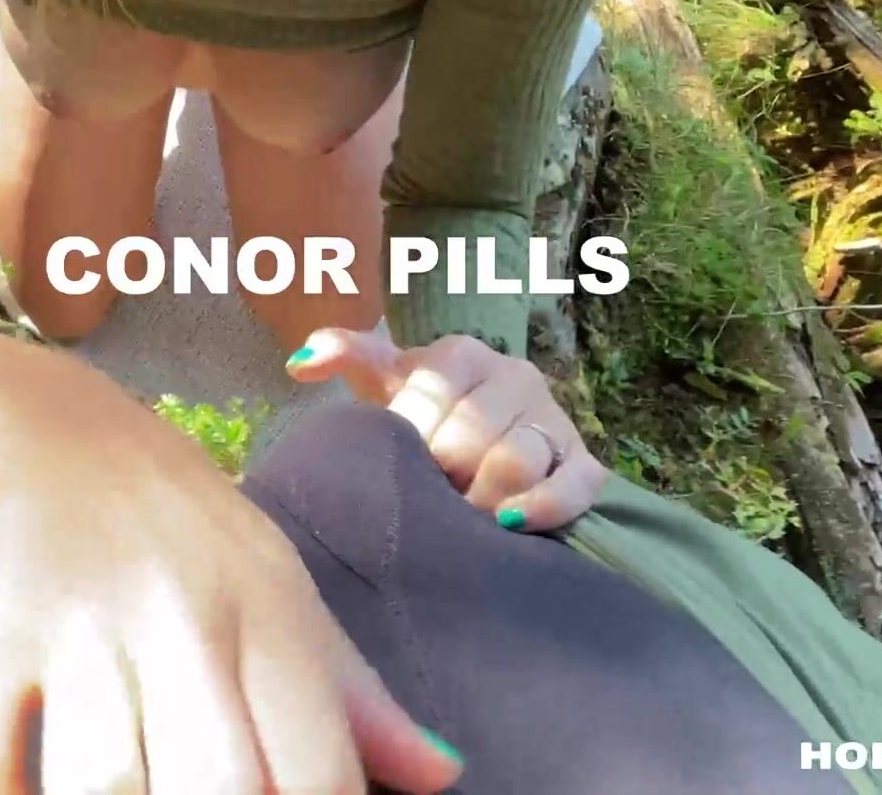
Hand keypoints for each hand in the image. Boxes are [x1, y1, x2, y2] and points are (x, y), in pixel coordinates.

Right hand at [0, 333, 464, 793]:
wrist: (68, 435)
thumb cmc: (200, 538)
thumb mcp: (291, 596)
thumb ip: (360, 700)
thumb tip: (445, 777)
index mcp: (272, 617)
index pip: (319, 770)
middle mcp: (185, 620)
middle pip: (221, 785)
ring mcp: (85, 628)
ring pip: (103, 782)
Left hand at [285, 329, 608, 532]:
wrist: (475, 448)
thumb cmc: (420, 415)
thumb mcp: (382, 382)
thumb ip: (344, 357)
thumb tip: (299, 362)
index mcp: (461, 354)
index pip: (432, 390)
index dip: (410, 435)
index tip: (398, 461)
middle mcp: (513, 377)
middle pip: (472, 433)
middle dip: (442, 475)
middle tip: (424, 498)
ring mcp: (550, 419)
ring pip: (519, 459)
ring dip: (483, 497)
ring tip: (458, 518)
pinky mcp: (582, 461)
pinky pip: (575, 484)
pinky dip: (544, 507)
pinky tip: (510, 526)